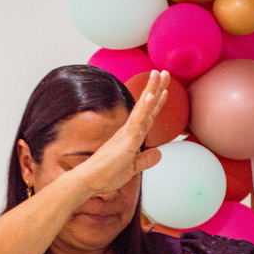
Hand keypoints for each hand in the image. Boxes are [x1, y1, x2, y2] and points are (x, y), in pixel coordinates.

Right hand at [75, 70, 171, 196]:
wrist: (89, 181)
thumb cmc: (106, 175)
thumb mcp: (132, 168)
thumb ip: (145, 160)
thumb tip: (159, 153)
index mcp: (131, 137)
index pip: (147, 116)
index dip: (156, 103)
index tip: (164, 90)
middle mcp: (129, 131)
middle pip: (146, 107)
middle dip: (156, 88)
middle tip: (165, 72)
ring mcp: (127, 133)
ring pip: (143, 108)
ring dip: (152, 90)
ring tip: (159, 73)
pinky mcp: (126, 140)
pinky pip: (137, 122)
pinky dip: (145, 108)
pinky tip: (152, 96)